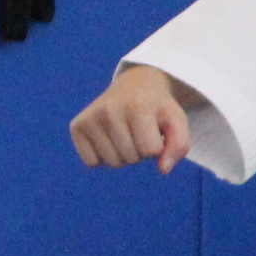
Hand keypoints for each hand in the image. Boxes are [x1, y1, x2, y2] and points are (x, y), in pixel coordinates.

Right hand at [72, 63, 200, 174]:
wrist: (134, 85)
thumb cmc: (157, 108)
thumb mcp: (176, 120)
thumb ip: (179, 145)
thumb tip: (163, 170)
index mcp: (137, 106)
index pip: (150, 151)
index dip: (156, 146)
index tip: (154, 129)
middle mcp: (109, 110)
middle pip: (131, 158)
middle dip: (139, 151)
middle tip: (138, 130)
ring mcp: (90, 118)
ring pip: (112, 163)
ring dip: (122, 155)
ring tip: (125, 134)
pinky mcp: (76, 126)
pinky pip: (91, 162)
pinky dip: (102, 157)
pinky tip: (107, 138)